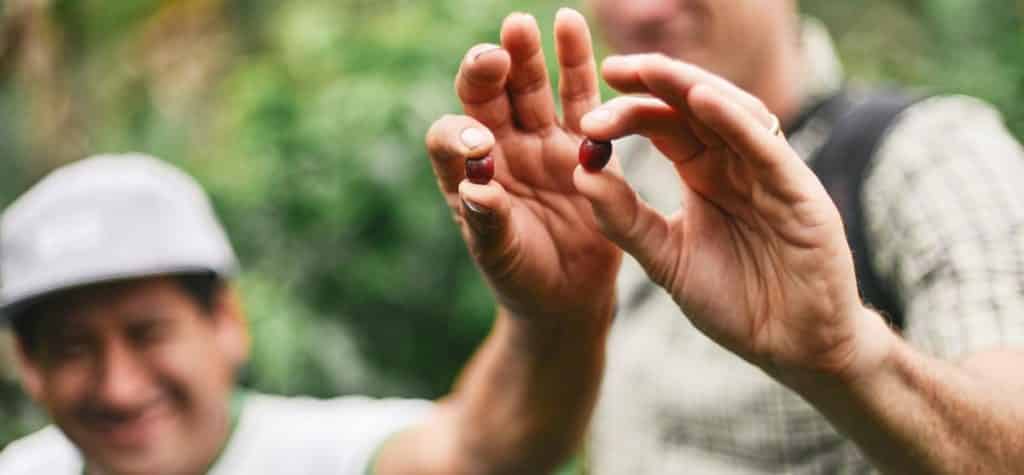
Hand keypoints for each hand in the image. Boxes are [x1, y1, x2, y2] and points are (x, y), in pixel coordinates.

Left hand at [425, 9, 620, 323]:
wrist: (568, 294)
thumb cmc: (522, 277)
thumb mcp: (500, 256)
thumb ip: (489, 222)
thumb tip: (478, 189)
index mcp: (467, 174)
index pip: (449, 137)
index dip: (459, 134)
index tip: (478, 144)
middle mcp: (500, 149)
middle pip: (487, 97)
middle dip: (489, 70)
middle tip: (495, 53)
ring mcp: (540, 142)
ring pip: (529, 88)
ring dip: (526, 56)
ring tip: (522, 24)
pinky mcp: (582, 144)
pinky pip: (578, 97)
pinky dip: (575, 62)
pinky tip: (569, 24)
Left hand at [573, 54, 893, 382]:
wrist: (791, 347)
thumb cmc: (734, 301)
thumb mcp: (666, 259)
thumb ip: (625, 219)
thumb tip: (580, 172)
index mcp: (704, 174)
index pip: (665, 125)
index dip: (629, 110)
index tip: (587, 110)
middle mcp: (737, 163)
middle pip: (694, 107)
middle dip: (654, 84)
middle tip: (613, 69)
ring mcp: (771, 174)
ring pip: (732, 113)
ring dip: (691, 88)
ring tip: (650, 70)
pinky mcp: (801, 194)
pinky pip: (767, 148)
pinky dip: (736, 122)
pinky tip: (701, 100)